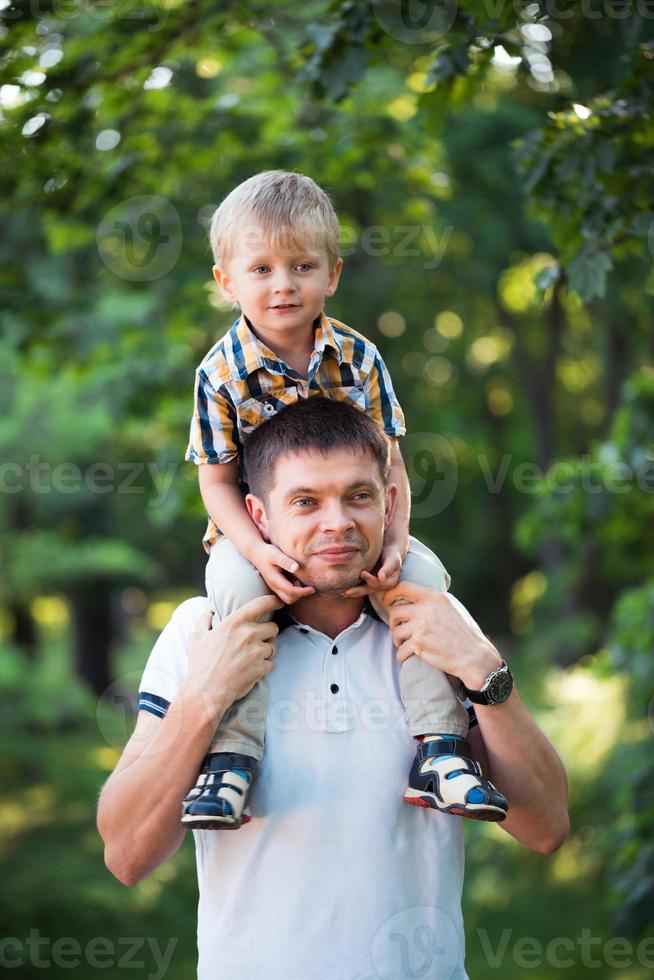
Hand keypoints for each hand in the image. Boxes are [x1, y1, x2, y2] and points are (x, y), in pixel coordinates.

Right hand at [182, 594, 283, 721]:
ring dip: (266, 651)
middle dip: (268, 634)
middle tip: (257, 642)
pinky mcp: (261, 667)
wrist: (205, 691)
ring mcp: (256, 651)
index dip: (273, 600)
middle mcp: (248, 634)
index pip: (261, 604)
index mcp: (234, 622)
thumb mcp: (196, 637)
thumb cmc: (200, 664)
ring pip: (273, 647)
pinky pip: (272, 663)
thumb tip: (208, 613)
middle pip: (273, 628)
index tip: (279, 601)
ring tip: (252, 658)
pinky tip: (252, 670)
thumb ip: (204, 620)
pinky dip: (265, 667)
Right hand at [253, 542, 314, 604]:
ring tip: (302, 581)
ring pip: (287, 598)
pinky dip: (294, 590)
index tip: (312, 588)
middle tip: (309, 586)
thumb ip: (286, 561)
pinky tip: (297, 579)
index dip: (303, 592)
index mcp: (275, 580)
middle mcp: (274, 586)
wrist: (256, 553)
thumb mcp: (276, 554)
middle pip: (289, 599)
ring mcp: (274, 587)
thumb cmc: (267, 553)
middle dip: (300, 595)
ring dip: (297, 593)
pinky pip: (286, 593)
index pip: (291, 591)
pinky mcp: (276, 585)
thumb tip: (296, 568)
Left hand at [339, 544, 402, 597]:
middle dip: (358, 591)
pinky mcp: (369, 582)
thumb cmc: (392, 554)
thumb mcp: (392, 560)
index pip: (378, 583)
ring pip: (364, 590)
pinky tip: (343, 590)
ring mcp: (375, 585)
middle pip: (369, 590)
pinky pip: (361, 586)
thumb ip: (387, 568)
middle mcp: (382, 586)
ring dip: (354, 592)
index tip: (362, 572)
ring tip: (342, 593)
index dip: (370, 579)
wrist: (390, 551)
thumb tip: (382, 578)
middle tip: (346, 592)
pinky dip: (353, 588)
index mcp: (390, 583)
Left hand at [380, 581, 501, 687]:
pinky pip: (400, 651)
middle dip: (394, 624)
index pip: (403, 587)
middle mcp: (427, 609)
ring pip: (395, 633)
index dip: (390, 594)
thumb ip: (433, 601)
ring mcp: (422, 626)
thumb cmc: (464, 632)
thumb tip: (412, 596)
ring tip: (407, 645)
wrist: (475, 656)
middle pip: (395, 612)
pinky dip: (404, 656)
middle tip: (400, 632)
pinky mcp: (419, 644)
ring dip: (398, 641)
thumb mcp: (451, 607)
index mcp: (435, 597)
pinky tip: (412, 657)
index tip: (386, 602)